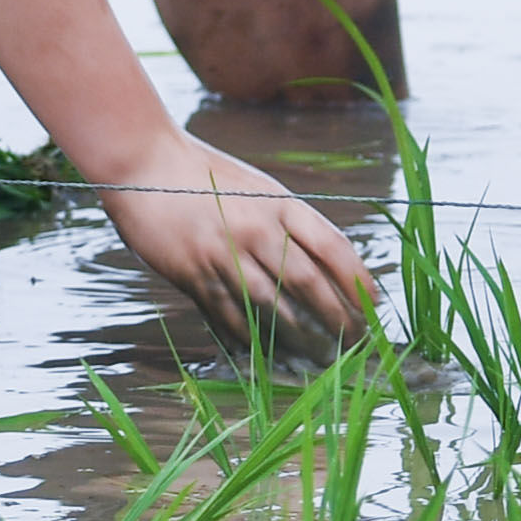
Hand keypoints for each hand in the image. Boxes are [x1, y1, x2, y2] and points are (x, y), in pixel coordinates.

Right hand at [94, 127, 375, 347]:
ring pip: (271, 304)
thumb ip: (287, 223)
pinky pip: (229, 313)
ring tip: (321, 357)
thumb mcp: (258, 189)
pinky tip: (267, 355)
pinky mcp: (193, 272)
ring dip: (299, 335)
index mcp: (280, 202)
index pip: (332, 245)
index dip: (358, 280)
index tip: (375, 305)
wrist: (145, 163)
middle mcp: (257, 227)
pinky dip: (250, 337)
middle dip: (337, 315)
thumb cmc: (206, 176)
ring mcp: (224, 251)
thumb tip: (324, 264)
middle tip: (356, 341)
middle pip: (307, 280)